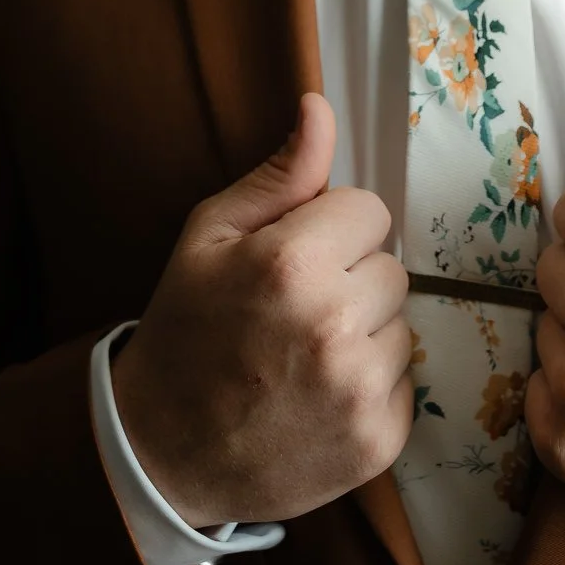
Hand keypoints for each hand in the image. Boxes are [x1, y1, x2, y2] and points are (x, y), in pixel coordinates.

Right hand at [109, 93, 413, 529]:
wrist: (160, 456)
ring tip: (305, 357)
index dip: (331, 231)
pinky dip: (370, 389)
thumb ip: (280, 175)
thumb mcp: (209, 237)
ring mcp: (360, 388)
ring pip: (401, 326)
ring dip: (365, 335)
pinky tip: (318, 397)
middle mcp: (335, 323)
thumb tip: (320, 108)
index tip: (294, 260)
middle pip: (392, 268)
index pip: (369, 210)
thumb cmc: (185, 330)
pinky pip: (404, 384)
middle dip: (351, 281)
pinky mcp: (379, 441)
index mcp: (293, 262)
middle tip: (294, 313)